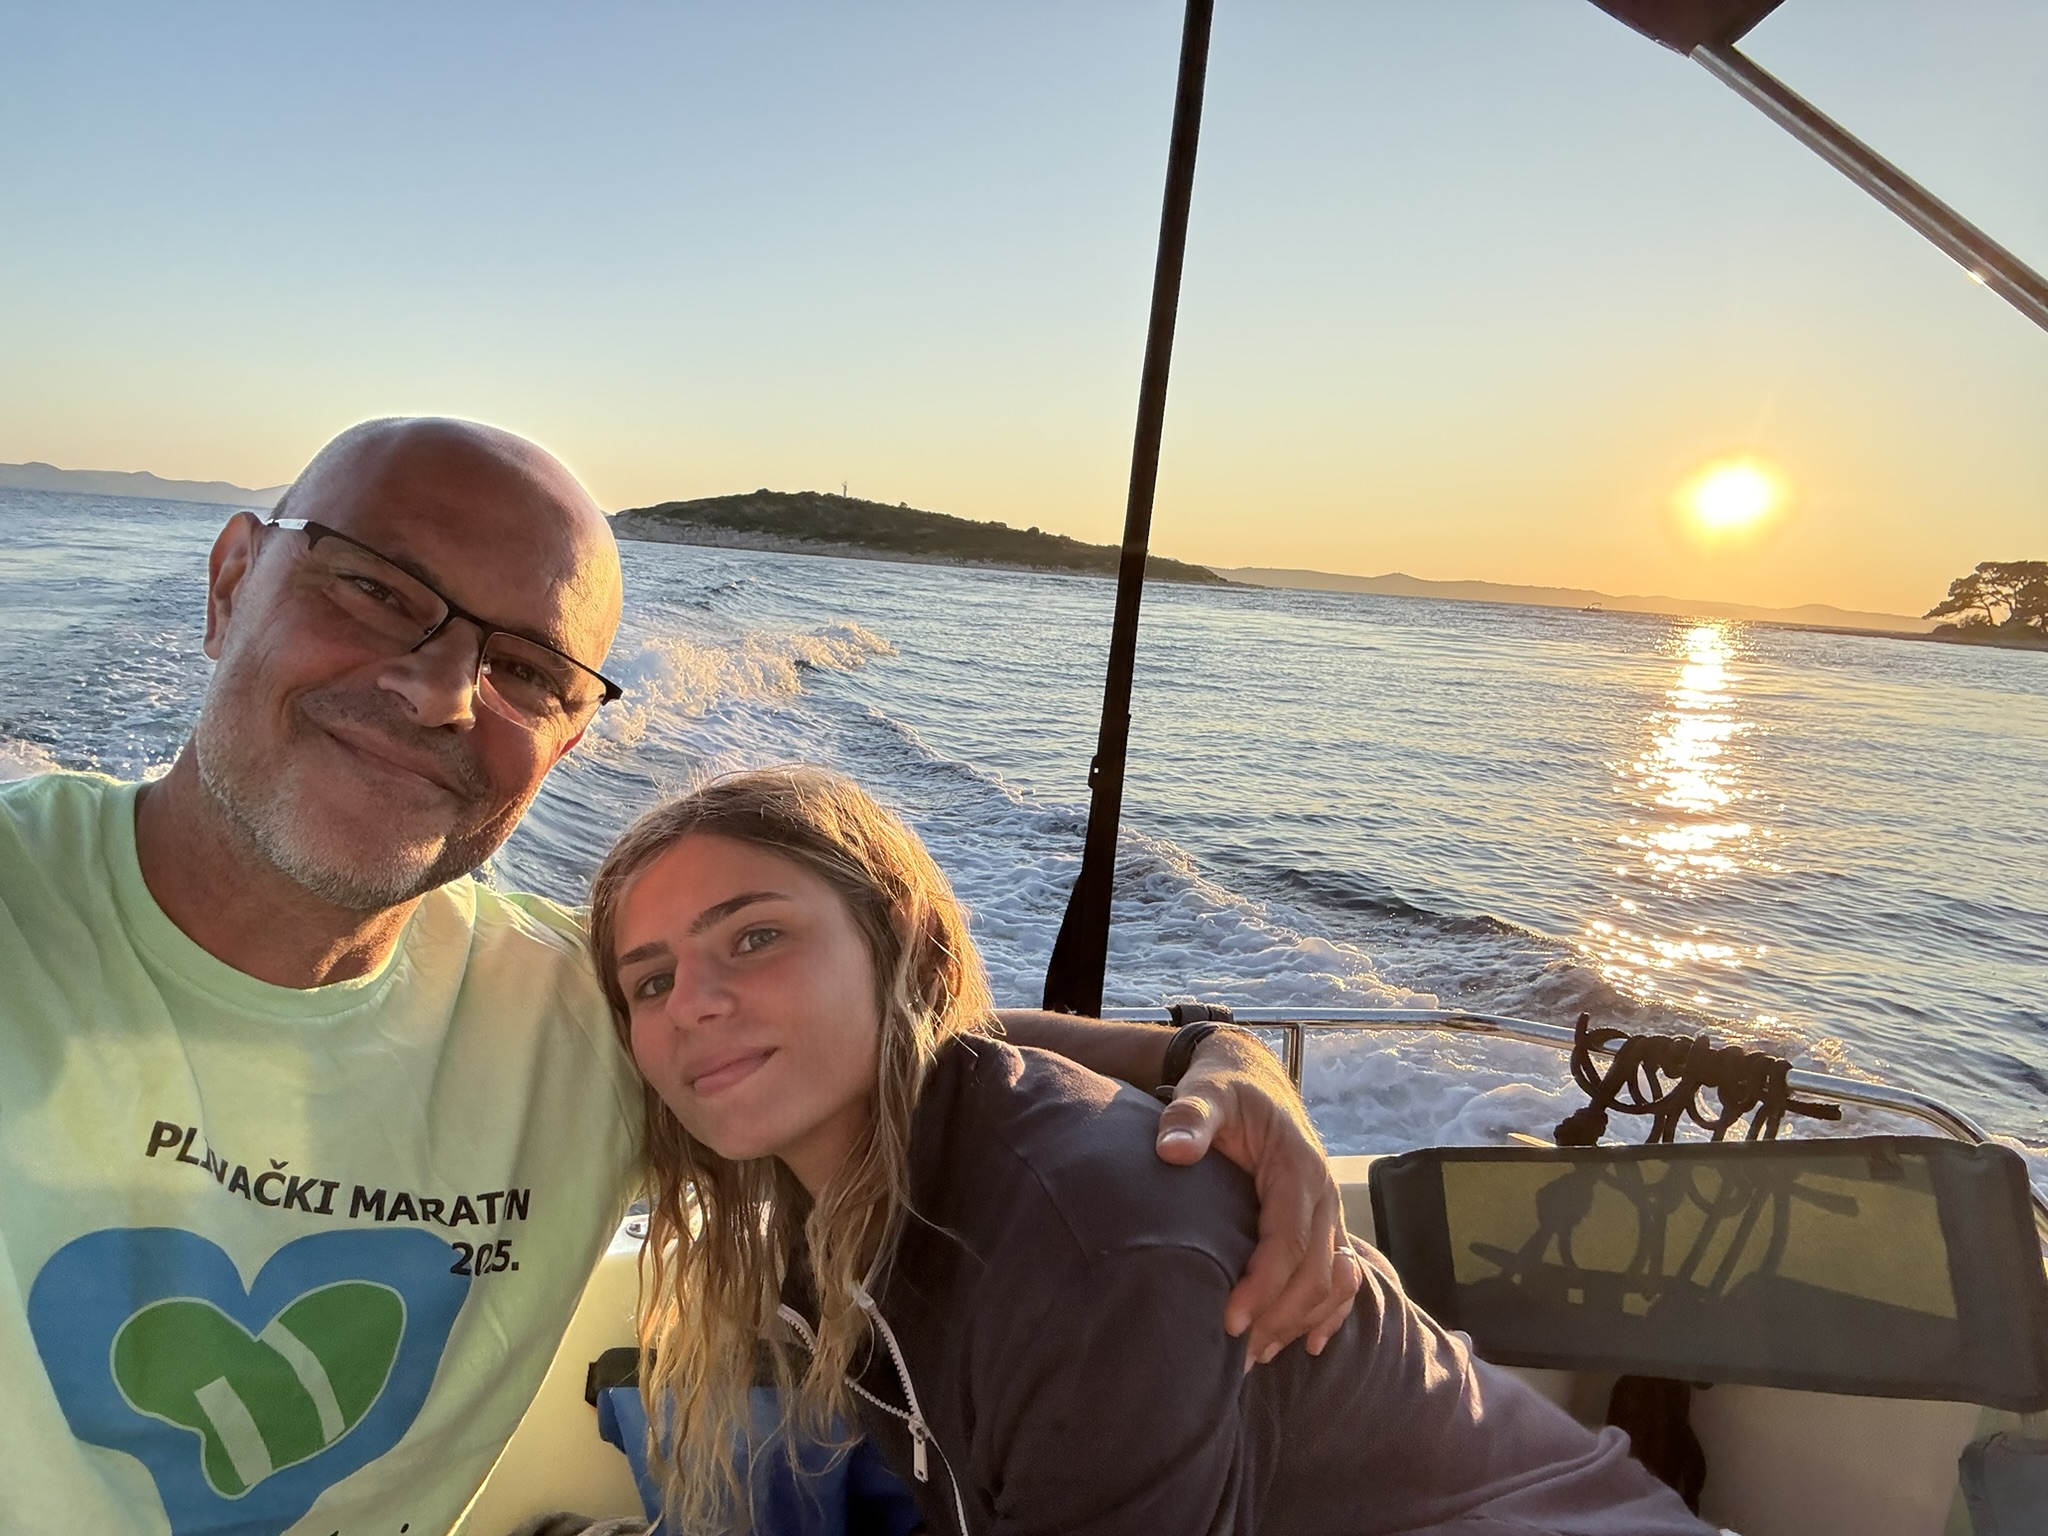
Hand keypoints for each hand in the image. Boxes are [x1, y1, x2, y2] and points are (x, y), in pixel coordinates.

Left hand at [1153, 1029, 1360, 1367]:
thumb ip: (1191, 1117)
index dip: (1265, 1285)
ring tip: (1259, 1357)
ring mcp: (1327, 1210)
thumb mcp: (1206, 1091)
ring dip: (1300, 1321)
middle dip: (1280, 1317)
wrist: (1252, 1077)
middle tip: (1237, 1355)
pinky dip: (1329, 1311)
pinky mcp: (1322, 1222)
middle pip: (1315, 1272)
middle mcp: (1322, 1193)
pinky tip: (1309, 1343)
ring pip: (1330, 1280)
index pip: (1290, 1239)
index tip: (1230, 1320)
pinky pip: (1339, 1275)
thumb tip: (1173, 1150)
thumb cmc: (1225, 1088)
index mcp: (1298, 1167)